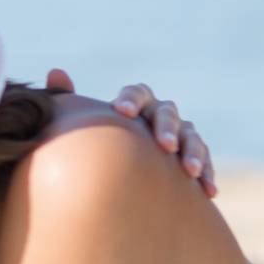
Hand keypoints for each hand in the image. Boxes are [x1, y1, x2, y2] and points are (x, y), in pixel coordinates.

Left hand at [46, 69, 216, 197]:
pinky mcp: (192, 156)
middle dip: (167, 128)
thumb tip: (55, 71)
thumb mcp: (80, 122)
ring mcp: (179, 133)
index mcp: (134, 102)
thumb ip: (67, 98)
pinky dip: (207, 173)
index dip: (130, 99)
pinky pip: (205, 161)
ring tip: (189, 172)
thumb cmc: (96, 139)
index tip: (121, 111)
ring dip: (193, 152)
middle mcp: (159, 113)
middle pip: (167, 112)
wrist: (117, 167)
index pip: (136, 92)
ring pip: (191, 136)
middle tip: (164, 146)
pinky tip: (208, 191)